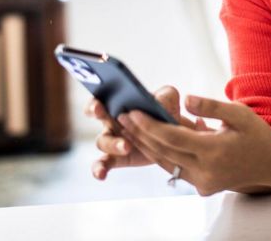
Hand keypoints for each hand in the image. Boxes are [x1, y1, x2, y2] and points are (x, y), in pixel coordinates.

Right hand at [86, 86, 207, 179]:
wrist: (175, 136)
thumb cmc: (167, 112)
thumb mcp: (169, 99)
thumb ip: (165, 96)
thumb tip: (158, 103)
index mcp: (119, 102)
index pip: (100, 98)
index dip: (95, 101)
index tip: (98, 105)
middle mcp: (111, 120)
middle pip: (97, 116)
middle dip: (96, 114)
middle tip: (104, 113)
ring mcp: (112, 140)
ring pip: (103, 142)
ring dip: (113, 144)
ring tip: (127, 147)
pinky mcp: (118, 158)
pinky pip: (103, 164)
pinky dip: (99, 169)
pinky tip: (101, 175)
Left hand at [118, 95, 270, 195]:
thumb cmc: (258, 135)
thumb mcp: (238, 113)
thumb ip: (210, 106)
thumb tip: (185, 98)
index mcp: (213, 151)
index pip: (171, 137)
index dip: (148, 125)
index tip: (132, 111)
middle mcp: (205, 171)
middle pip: (163, 151)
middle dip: (140, 134)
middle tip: (121, 116)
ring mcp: (203, 182)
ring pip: (166, 163)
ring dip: (146, 146)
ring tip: (129, 128)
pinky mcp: (204, 187)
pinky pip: (176, 170)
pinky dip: (161, 156)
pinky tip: (150, 142)